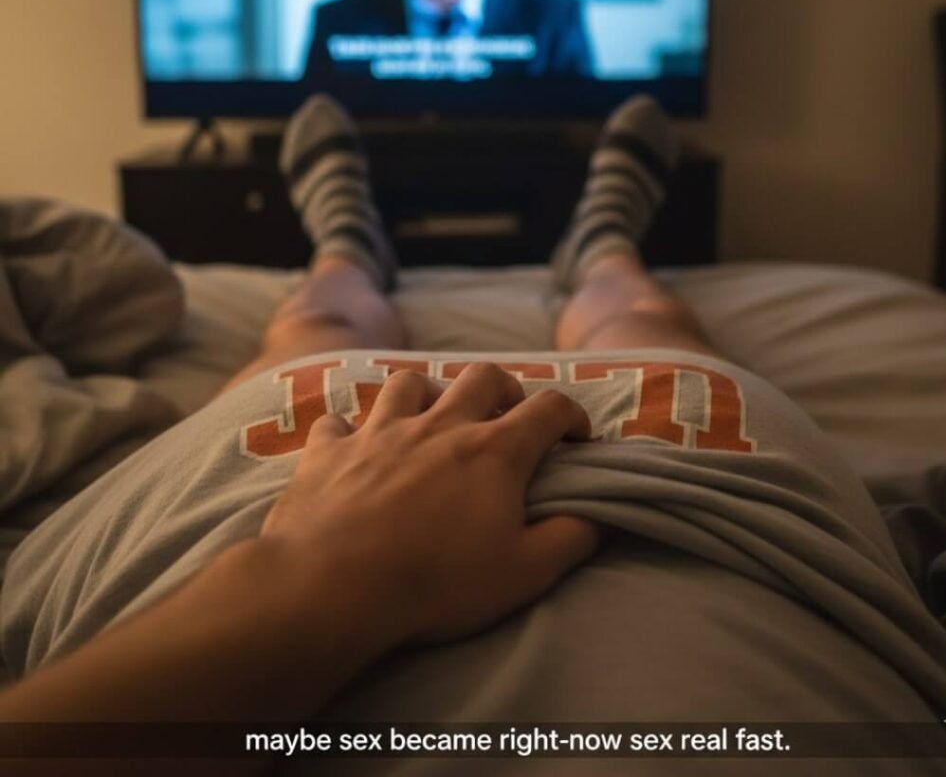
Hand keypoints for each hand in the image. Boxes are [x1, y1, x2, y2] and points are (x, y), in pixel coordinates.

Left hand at [259, 363, 600, 650]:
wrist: (331, 585)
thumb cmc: (436, 582)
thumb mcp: (523, 574)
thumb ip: (569, 540)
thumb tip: (599, 517)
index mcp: (493, 450)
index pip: (548, 408)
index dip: (572, 415)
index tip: (578, 437)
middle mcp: (439, 424)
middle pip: (481, 377)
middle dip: (504, 389)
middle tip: (508, 417)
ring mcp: (379, 431)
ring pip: (408, 383)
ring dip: (427, 394)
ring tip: (431, 420)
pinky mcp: (329, 449)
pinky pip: (337, 421)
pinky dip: (349, 430)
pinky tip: (352, 447)